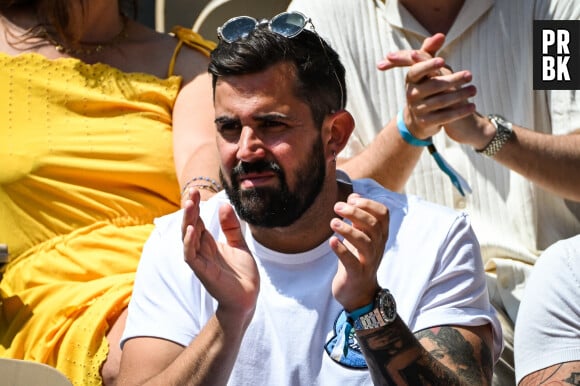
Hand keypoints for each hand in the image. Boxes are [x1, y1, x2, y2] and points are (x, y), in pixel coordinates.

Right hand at [182, 188, 258, 320]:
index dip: (196, 206)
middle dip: (190, 209)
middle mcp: (201, 250)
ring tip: (190, 205)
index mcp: (209, 243)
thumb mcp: (239, 244)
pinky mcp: (203, 272)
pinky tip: (193, 230)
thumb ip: (231, 226)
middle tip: (191, 192)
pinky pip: (191, 256)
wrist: (248, 297)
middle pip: (190, 225)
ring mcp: (200, 261)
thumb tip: (224, 205)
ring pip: (188, 238)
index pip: (198, 220)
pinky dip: (190, 243)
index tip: (196, 190)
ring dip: (188, 221)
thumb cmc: (242, 274)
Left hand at [329, 193, 389, 310]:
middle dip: (355, 213)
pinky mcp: (357, 275)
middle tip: (337, 207)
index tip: (351, 199)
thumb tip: (353, 195)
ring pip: (365, 242)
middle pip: (373, 225)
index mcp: (380, 235)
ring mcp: (369, 262)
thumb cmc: (357, 259)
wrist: (358, 292)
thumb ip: (358, 217)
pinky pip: (352, 262)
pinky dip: (342, 250)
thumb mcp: (359, 236)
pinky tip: (332, 241)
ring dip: (348, 230)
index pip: (383, 214)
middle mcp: (378, 247)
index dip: (369, 204)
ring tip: (333, 223)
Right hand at [403, 57, 476, 139]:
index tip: (443, 61)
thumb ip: (431, 51)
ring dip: (460, 95)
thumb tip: (441, 34)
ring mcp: (417, 110)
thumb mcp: (425, 71)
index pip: (416, 71)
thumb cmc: (425, 87)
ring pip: (441, 101)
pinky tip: (472, 106)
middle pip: (433, 86)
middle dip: (453, 80)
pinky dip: (460, 111)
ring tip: (474, 89)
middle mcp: (411, 94)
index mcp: (410, 79)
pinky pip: (445, 117)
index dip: (428, 66)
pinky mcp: (426, 123)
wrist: (417, 119)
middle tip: (470, 75)